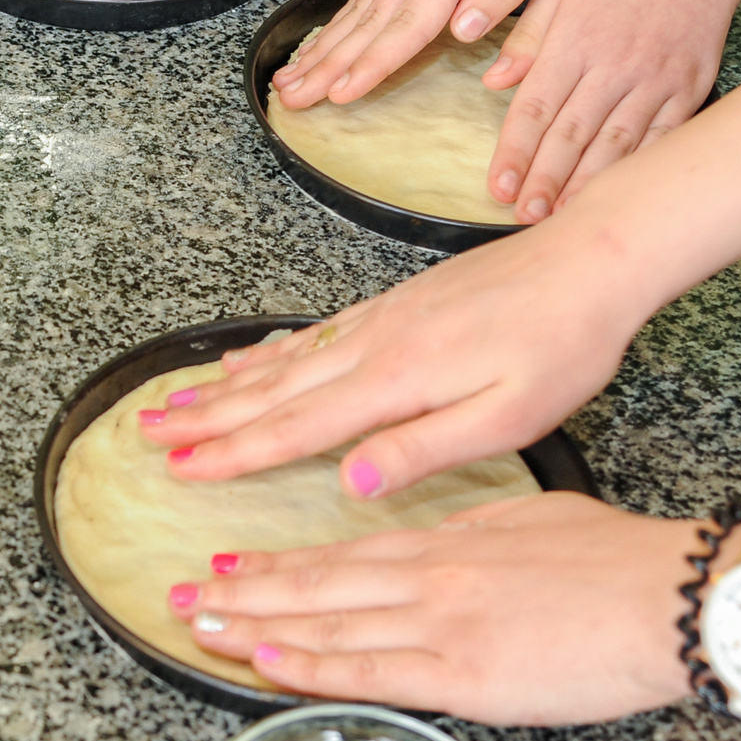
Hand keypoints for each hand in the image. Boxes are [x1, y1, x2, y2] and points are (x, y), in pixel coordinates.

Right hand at [143, 220, 654, 492]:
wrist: (593, 258)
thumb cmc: (564, 343)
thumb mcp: (510, 418)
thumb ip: (423, 449)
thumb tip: (347, 483)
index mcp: (395, 381)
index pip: (295, 427)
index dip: (233, 452)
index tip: (181, 469)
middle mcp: (373, 345)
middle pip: (271, 389)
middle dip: (205, 415)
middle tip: (147, 431)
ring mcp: (380, 320)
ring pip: (283, 360)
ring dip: (223, 384)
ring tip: (175, 399)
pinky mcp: (395, 305)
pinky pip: (311, 333)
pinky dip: (267, 350)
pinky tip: (249, 358)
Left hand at [171, 491, 698, 722]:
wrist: (674, 596)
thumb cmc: (622, 562)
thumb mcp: (535, 521)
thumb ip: (477, 533)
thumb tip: (441, 541)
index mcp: (448, 543)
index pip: (341, 556)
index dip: (278, 566)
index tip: (227, 567)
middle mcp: (428, 578)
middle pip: (315, 587)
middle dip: (242, 594)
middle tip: (180, 598)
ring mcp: (438, 626)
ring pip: (326, 626)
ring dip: (255, 628)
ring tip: (198, 627)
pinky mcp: (462, 675)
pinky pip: (368, 673)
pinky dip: (309, 668)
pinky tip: (263, 664)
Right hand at [271, 0, 594, 111]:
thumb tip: (462, 31)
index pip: (409, 21)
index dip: (374, 62)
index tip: (341, 93)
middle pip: (368, 20)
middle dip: (327, 64)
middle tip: (293, 99)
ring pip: (359, 8)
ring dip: (322, 46)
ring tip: (291, 80)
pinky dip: (339, 21)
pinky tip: (322, 43)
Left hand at [481, 0, 740, 219]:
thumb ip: (526, 34)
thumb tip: (493, 81)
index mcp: (574, 41)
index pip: (535, 109)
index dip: (515, 153)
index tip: (497, 188)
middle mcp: (614, 66)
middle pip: (571, 136)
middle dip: (545, 182)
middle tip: (523, 218)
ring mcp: (656, 81)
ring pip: (615, 145)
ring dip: (586, 185)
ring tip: (562, 218)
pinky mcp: (690, 87)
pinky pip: (661, 138)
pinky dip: (639, 168)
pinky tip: (621, 193)